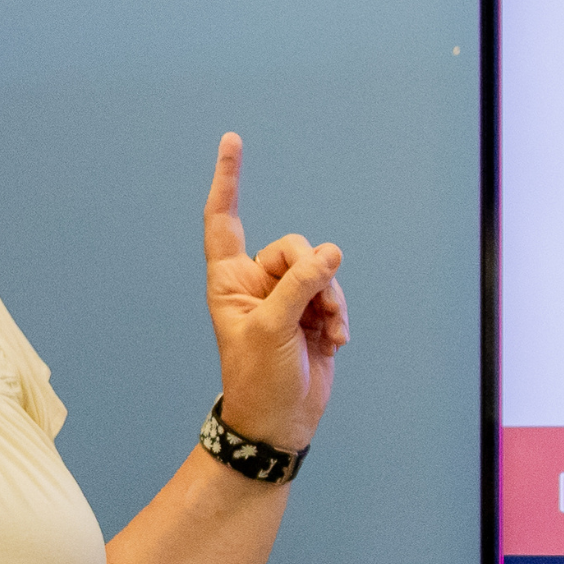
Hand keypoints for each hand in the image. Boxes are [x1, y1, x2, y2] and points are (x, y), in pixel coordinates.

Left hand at [205, 132, 347, 452]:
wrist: (279, 422)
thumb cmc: (258, 380)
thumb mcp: (273, 329)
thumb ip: (300, 285)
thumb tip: (330, 253)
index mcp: (230, 280)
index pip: (224, 219)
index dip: (228, 180)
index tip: (232, 140)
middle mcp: (257, 282)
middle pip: (292, 246)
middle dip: (311, 272)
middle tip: (313, 307)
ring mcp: (286, 298)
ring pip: (320, 270)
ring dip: (330, 300)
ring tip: (325, 331)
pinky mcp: (313, 314)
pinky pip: (334, 294)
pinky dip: (339, 316)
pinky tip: (334, 341)